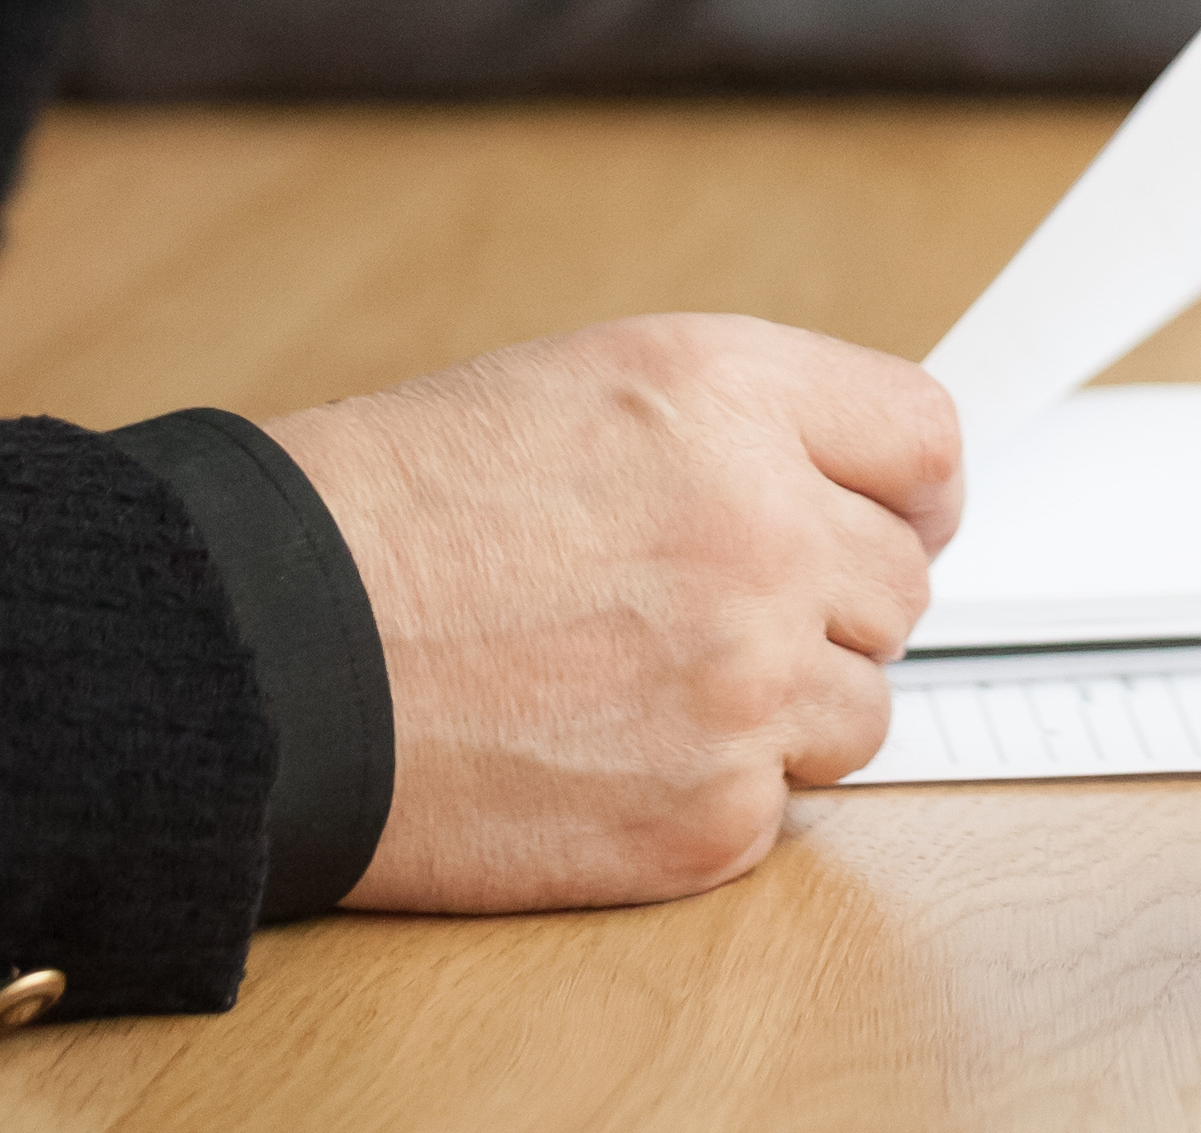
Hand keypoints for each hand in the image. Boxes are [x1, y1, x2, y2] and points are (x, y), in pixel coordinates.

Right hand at [263, 313, 963, 914]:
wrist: (274, 648)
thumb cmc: (401, 512)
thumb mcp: (595, 384)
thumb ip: (751, 426)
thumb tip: (869, 492)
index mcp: (732, 397)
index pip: (927, 446)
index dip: (907, 494)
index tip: (886, 522)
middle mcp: (762, 530)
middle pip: (902, 587)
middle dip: (826, 604)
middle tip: (713, 614)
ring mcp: (742, 682)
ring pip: (860, 710)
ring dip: (782, 707)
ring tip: (648, 684)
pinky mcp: (705, 816)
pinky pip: (778, 808)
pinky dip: (709, 794)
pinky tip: (609, 752)